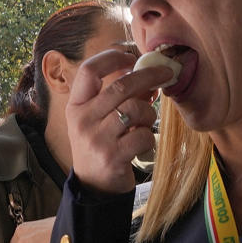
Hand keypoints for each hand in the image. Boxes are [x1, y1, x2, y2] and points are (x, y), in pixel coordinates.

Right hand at [67, 49, 167, 193]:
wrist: (93, 185)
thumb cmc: (101, 143)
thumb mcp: (100, 118)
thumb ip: (119, 96)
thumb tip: (150, 72)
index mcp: (76, 105)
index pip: (89, 70)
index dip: (111, 58)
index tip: (131, 56)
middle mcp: (82, 120)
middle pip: (120, 86)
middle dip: (148, 76)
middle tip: (165, 73)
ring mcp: (96, 139)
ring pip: (135, 109)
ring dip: (148, 113)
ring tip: (145, 122)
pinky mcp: (112, 157)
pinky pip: (143, 135)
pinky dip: (149, 137)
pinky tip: (142, 142)